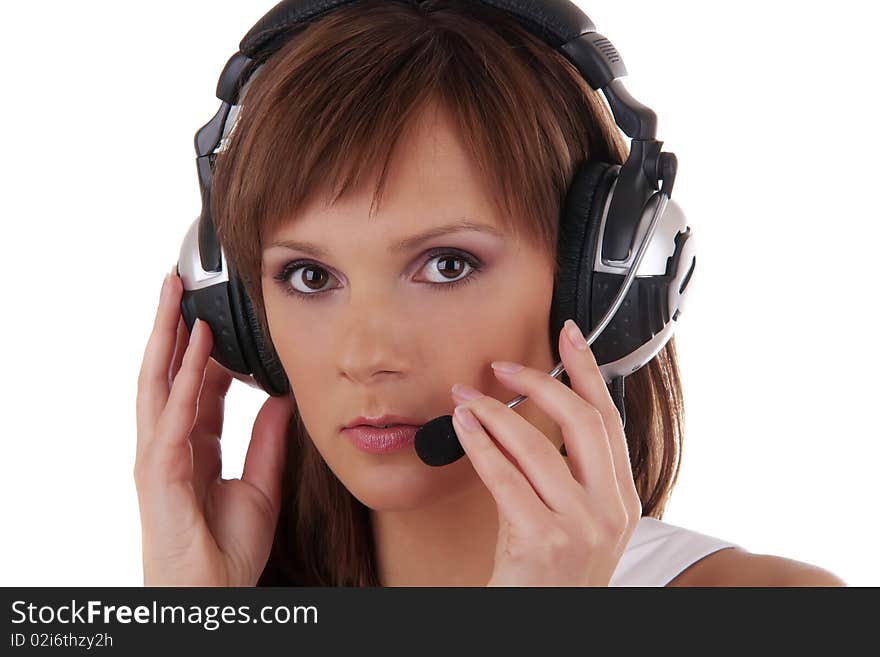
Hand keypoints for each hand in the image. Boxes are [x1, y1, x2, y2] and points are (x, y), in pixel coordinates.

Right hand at [135, 267, 291, 585]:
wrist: (215, 594)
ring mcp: (159, 457)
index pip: (194, 386)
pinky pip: (171, 419)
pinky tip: (191, 350)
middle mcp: (169, 445)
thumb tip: (281, 399)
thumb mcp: (262, 484)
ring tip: (173, 296)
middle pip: (166, 373)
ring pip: (156, 384)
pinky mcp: (160, 474)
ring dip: (164, 337)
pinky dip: (181, 382)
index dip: (202, 349)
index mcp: (192, 447)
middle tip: (175, 284)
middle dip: (170, 327)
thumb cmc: (227, 550)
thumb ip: (267, 440)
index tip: (215, 314)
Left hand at [450, 319, 641, 586]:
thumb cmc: (549, 573)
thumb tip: (522, 415)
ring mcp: (581, 526)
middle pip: (582, 421)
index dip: (588, 370)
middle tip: (502, 367)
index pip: (607, 418)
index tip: (570, 333)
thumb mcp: (569, 518)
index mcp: (621, 498)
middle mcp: (611, 509)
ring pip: (539, 445)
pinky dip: (481, 445)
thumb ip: (558, 471)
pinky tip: (464, 427)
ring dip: (496, 413)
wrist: (544, 623)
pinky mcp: (544, 540)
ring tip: (466, 399)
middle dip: (539, 383)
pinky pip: (506, 477)